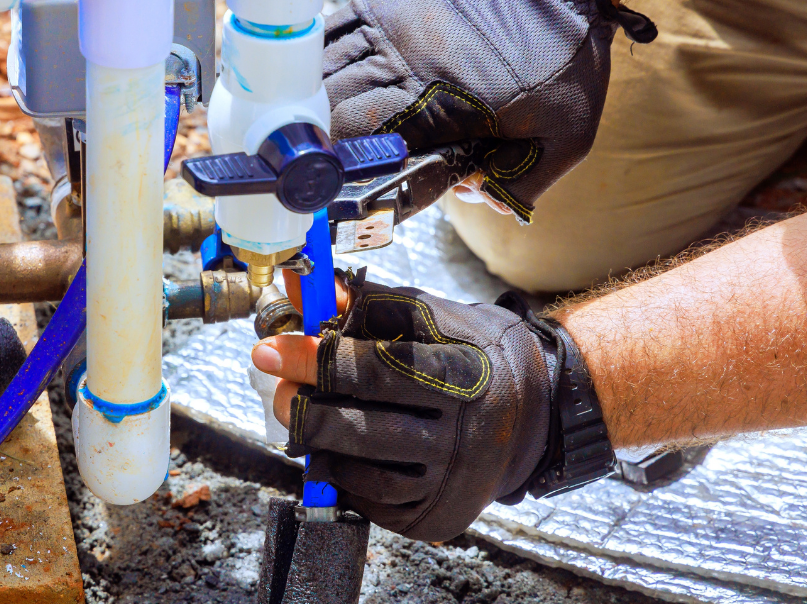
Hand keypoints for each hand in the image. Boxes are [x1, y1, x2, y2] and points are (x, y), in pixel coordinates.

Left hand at [252, 270, 571, 541]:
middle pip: (366, 429)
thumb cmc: (474, 355)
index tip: (270, 349)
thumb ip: (363, 305)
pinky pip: (375, 502)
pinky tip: (333, 453)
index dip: (316, 359)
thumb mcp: (430, 317)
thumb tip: (297, 290)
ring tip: (301, 420)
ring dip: (320, 446)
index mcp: (463, 375)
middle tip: (275, 390)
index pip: (377, 370)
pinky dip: (344, 479)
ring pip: (366, 473)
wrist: (537, 413)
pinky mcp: (439, 517)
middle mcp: (465, 435)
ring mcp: (453, 483)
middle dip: (306, 409)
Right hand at [323, 0, 654, 222]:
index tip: (348, 190)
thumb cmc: (564, 51)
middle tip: (327, 164)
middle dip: (325, 143)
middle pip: (332, 112)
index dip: (352, 173)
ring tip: (310, 129)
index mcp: (441, 106)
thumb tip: (479, 199)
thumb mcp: (570, 132)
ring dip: (313, 104)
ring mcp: (386, 30)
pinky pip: (329, 34)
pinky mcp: (382, 0)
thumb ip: (525, 179)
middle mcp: (402, 67)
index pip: (369, 148)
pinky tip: (315, 82)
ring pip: (322, 74)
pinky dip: (316, 62)